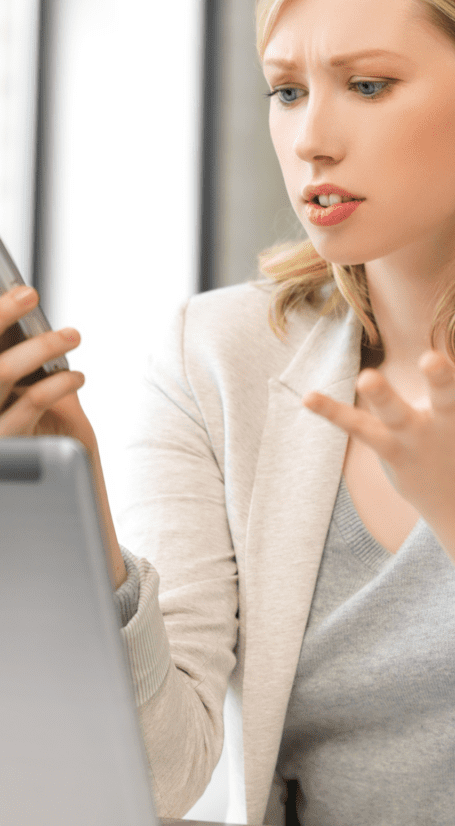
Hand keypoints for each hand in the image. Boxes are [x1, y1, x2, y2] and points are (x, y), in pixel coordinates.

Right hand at [0, 285, 126, 587]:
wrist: (17, 534)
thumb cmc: (19, 464)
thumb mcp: (17, 418)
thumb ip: (15, 382)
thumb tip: (22, 330)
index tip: (12, 291)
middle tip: (30, 294)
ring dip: (38, 349)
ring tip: (71, 334)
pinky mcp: (4, 452)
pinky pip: (28, 407)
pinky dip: (55, 384)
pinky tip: (76, 375)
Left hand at [302, 301, 454, 519]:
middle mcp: (452, 418)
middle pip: (447, 396)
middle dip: (440, 380)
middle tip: (430, 359)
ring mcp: (418, 434)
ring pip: (397, 414)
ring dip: (382, 398)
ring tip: (365, 377)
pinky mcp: (389, 447)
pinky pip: (359, 429)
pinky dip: (334, 414)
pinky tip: (307, 398)